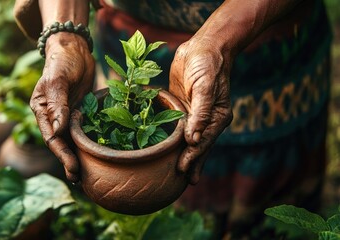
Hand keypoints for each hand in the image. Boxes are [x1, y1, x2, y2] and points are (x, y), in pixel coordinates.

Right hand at [30, 33, 94, 182]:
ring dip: (77, 157)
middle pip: (60, 144)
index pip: (51, 137)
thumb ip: (57, 104)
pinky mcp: (79, 113)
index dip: (62, 154)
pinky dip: (86, 145)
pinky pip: (82, 131)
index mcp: (42, 110)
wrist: (75, 49)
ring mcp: (66, 115)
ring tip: (85, 177)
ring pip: (71, 141)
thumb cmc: (63, 61)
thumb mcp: (58, 80)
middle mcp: (52, 116)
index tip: (73, 167)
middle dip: (69, 161)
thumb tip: (57, 130)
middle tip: (79, 180)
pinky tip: (94, 156)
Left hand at [169, 37, 232, 184]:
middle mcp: (208, 119)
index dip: (193, 157)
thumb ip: (201, 112)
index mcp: (217, 117)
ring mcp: (196, 114)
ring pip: (190, 140)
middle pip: (199, 146)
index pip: (203, 142)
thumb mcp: (205, 86)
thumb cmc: (207, 64)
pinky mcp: (185, 106)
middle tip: (183, 182)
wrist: (204, 46)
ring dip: (186, 155)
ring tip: (182, 174)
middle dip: (192, 162)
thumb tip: (193, 139)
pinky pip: (180, 126)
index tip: (182, 170)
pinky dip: (177, 139)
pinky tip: (172, 148)